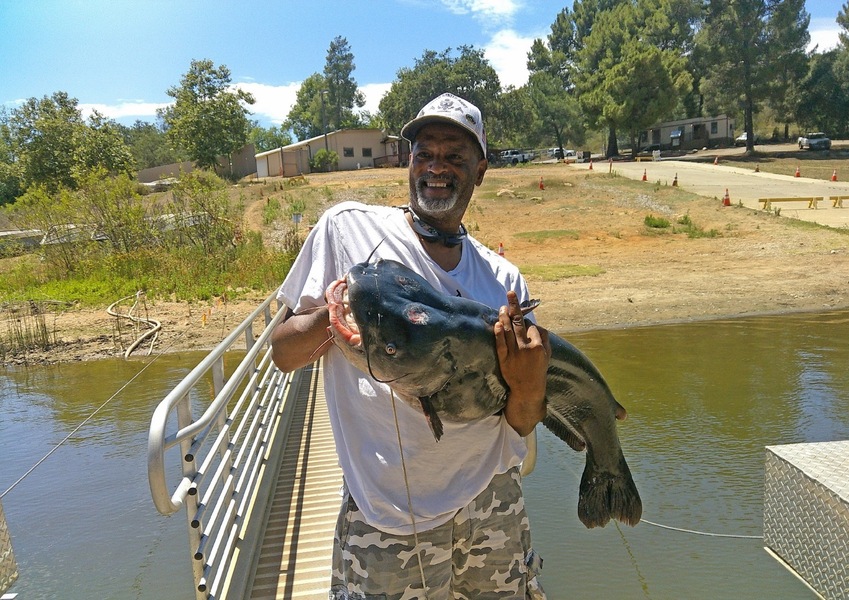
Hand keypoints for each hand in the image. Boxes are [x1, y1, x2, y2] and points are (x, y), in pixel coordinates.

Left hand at [493, 291, 549, 435]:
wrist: (528, 389)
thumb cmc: (539, 370)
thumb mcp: (548, 355)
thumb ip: (544, 339)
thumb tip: (536, 325)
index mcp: (538, 346)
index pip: (531, 326)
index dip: (527, 322)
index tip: (524, 320)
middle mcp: (526, 348)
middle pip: (519, 323)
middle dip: (514, 307)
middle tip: (509, 294)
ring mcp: (514, 354)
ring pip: (508, 330)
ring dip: (505, 316)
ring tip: (502, 306)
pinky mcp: (504, 359)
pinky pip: (500, 344)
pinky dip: (498, 333)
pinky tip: (497, 323)